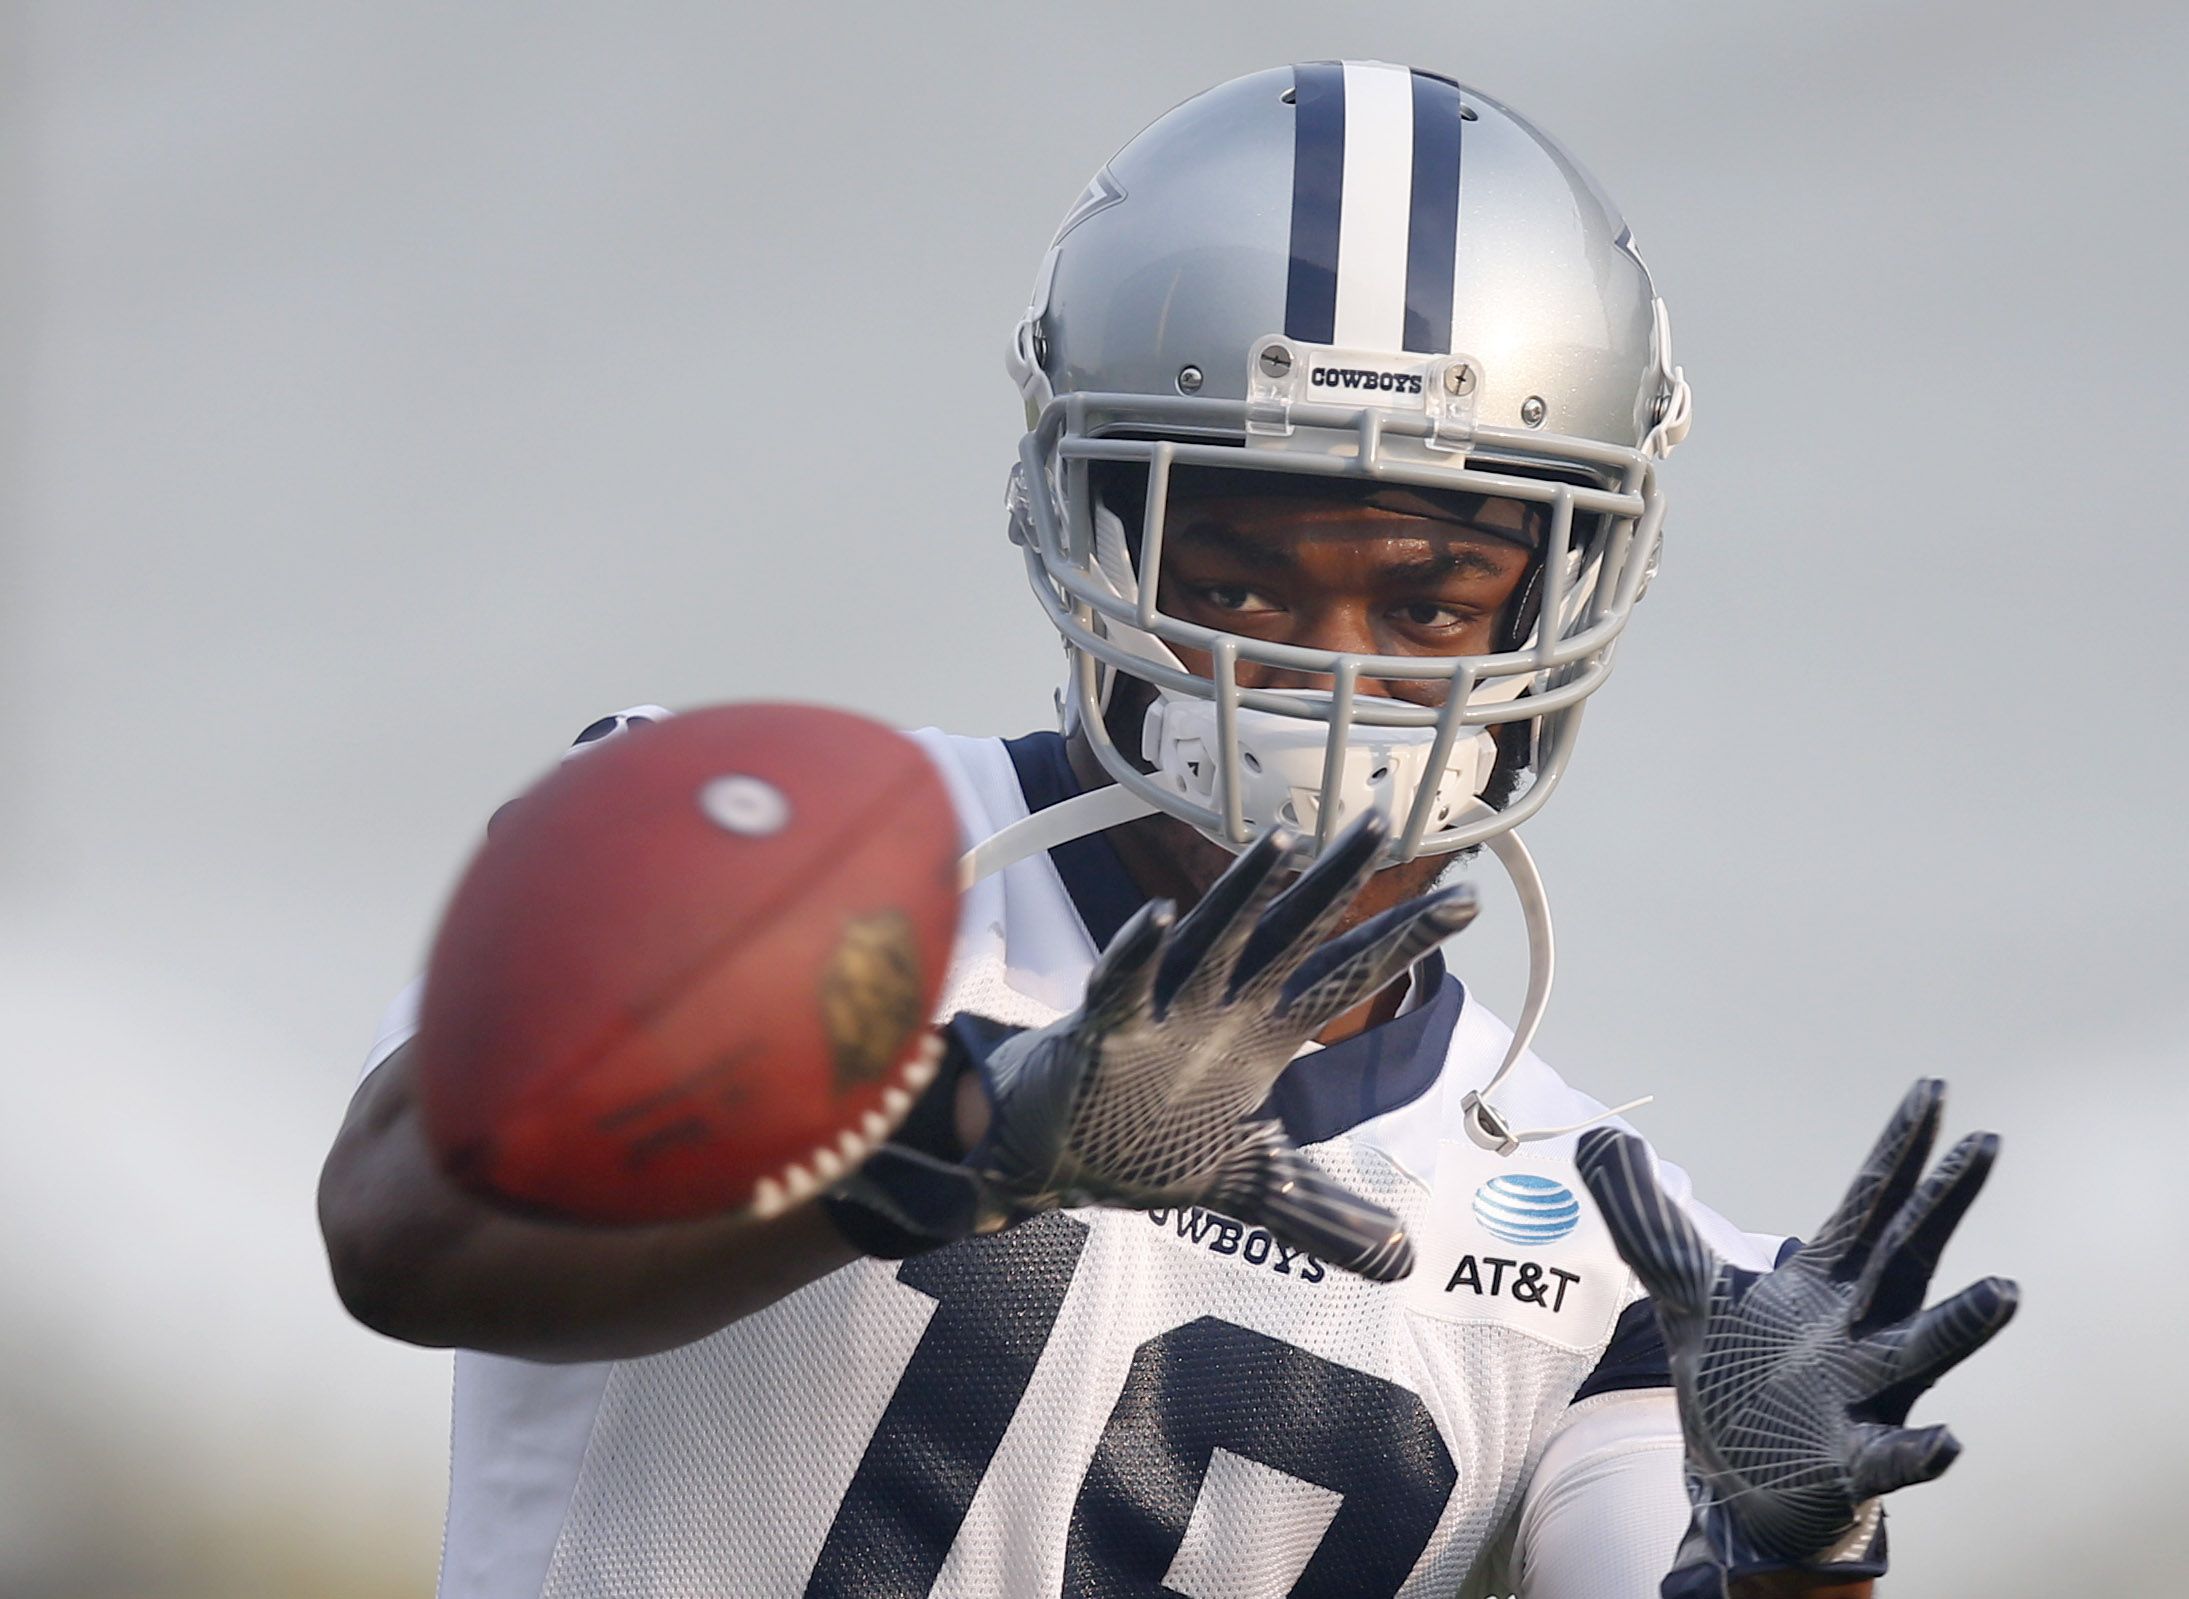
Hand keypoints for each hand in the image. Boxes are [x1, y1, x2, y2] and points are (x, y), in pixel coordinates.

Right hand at [837, 811, 1474, 1279]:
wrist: (1052, 1152)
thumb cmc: (1145, 1142)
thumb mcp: (1247, 1185)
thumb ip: (1323, 1213)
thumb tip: (1403, 1260)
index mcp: (1263, 1033)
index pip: (1345, 975)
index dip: (1402, 940)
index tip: (1466, 902)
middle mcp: (1223, 1008)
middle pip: (1290, 931)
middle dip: (1338, 880)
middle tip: (1385, 819)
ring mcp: (1164, 1013)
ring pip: (1210, 940)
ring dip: (1243, 895)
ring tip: (1283, 843)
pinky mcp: (1103, 1032)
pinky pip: (1121, 985)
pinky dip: (1138, 953)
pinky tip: (1160, 918)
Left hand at [1575, 1081, 2017, 1589]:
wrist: (1741, 1483)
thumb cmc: (1738, 1378)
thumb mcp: (1682, 1288)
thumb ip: (1646, 1218)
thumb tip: (1599, 1139)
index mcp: (1825, 1281)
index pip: (1865, 1202)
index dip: (1895, 1148)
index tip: (1932, 1090)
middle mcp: (1858, 1327)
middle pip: (1905, 1255)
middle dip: (1942, 1204)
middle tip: (1986, 1144)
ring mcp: (1863, 1396)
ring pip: (1918, 1353)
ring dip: (1960, 1324)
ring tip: (2004, 1290)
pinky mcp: (1850, 1462)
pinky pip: (1893, 1458)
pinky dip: (1918, 1452)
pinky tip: (1947, 1442)